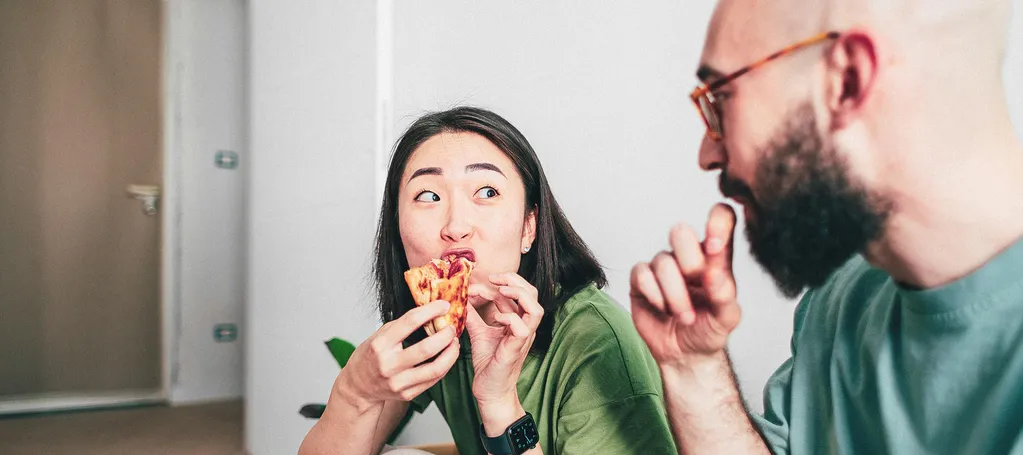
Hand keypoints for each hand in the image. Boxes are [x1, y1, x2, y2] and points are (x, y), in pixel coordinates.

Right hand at [336, 300, 459, 407]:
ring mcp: (398, 382)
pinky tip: (447, 356)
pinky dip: (445, 366)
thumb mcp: (379, 335)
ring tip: (454, 343)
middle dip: (445, 335)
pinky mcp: (407, 394)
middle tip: (452, 327)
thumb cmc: (370, 356)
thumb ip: (401, 326)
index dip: (431, 311)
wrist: (359, 386)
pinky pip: (433, 380)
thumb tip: (430, 312)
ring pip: (435, 368)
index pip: (410, 322)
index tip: (444, 305)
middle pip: (426, 349)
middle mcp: (389, 365)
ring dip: (451, 353)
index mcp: (380, 344)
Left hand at [465, 273, 542, 430]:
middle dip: (514, 280)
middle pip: (532, 294)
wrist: (489, 390)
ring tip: (500, 291)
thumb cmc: (488, 362)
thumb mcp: (479, 331)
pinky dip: (509, 318)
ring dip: (518, 294)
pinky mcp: (516, 348)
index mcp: (518, 320)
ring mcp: (523, 337)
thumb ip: (473, 314)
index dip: (501, 282)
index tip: (477, 284)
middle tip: (493, 278)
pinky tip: (495, 318)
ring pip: (535, 308)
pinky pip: (522, 328)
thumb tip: (462, 296)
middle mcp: (525, 326)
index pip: (519, 292)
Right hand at [630, 203, 741, 366]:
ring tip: (686, 317)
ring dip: (675, 295)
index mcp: (715, 256)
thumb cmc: (709, 329)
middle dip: (689, 262)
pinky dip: (655, 295)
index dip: (716, 222)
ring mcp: (662, 266)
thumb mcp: (727, 317)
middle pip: (680, 231)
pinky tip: (663, 309)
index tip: (715, 247)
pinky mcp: (641, 280)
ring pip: (662, 261)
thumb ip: (725, 294)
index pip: (719, 219)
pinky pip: (641, 274)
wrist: (685, 355)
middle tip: (698, 286)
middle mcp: (687, 256)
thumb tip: (714, 274)